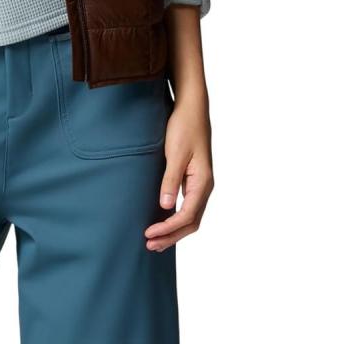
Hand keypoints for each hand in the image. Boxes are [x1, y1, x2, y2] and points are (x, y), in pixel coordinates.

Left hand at [144, 90, 213, 250]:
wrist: (191, 108)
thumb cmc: (184, 127)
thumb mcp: (176, 153)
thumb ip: (170, 179)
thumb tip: (165, 206)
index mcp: (203, 182)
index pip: (187, 215)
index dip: (168, 228)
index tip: (149, 234)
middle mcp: (204, 186)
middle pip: (191, 222)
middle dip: (171, 236)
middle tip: (149, 246)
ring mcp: (199, 183)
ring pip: (190, 216)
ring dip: (173, 230)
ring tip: (154, 240)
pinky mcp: (192, 179)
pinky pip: (187, 206)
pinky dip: (175, 219)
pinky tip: (162, 221)